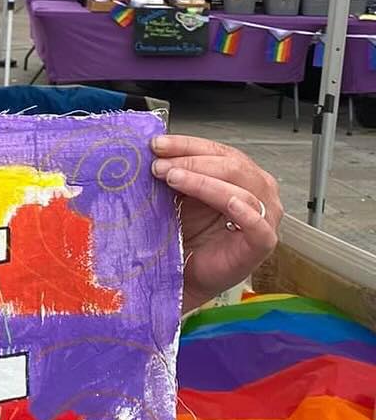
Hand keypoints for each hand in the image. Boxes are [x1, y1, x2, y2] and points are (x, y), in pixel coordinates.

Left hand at [151, 134, 281, 313]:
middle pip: (231, 165)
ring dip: (203, 181)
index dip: (187, 145)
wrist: (183, 275)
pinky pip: (257, 224)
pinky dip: (244, 211)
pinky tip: (229, 203)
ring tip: (172, 178)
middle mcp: (257, 191)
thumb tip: (154, 151)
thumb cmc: (185, 235)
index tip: (157, 144)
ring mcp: (264, 217)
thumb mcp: (178, 196)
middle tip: (159, 165)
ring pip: (240, 189)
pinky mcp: (262, 243)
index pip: (217, 151)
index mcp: (240, 174)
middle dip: (191, 161)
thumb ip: (175, 173)